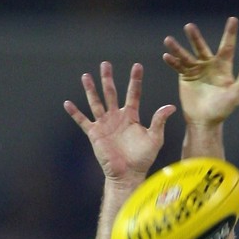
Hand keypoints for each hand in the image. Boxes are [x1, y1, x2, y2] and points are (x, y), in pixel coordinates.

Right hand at [64, 61, 175, 183]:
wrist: (128, 175)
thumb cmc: (143, 159)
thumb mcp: (154, 139)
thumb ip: (159, 121)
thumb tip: (171, 107)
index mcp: (131, 116)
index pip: (133, 94)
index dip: (135, 80)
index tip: (137, 66)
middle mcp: (116, 117)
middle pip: (111, 93)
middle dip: (108, 79)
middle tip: (105, 64)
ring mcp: (105, 124)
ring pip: (96, 102)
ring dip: (91, 90)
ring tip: (86, 76)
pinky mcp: (95, 134)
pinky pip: (83, 121)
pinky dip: (75, 113)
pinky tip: (67, 103)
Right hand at [163, 16, 238, 125]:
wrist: (205, 121)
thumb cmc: (222, 110)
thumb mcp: (235, 96)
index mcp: (223, 67)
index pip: (227, 47)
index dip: (230, 34)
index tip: (233, 20)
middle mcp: (209, 65)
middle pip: (201, 47)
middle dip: (195, 37)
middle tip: (189, 27)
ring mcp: (196, 69)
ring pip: (186, 55)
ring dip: (177, 48)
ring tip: (168, 40)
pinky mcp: (186, 76)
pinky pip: (178, 66)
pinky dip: (172, 62)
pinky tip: (167, 56)